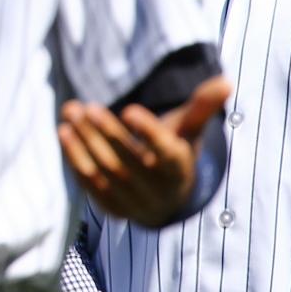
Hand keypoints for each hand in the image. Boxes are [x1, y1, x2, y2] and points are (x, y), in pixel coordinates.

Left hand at [58, 75, 229, 225]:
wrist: (167, 198)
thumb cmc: (174, 151)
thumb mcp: (188, 131)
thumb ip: (201, 107)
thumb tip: (226, 81)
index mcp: (179, 167)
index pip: (166, 152)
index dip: (149, 132)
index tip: (130, 109)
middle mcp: (159, 190)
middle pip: (128, 161)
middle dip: (104, 132)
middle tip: (84, 106)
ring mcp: (135, 202)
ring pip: (105, 172)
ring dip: (84, 143)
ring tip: (70, 113)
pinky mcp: (114, 210)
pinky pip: (91, 186)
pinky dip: (76, 160)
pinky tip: (64, 134)